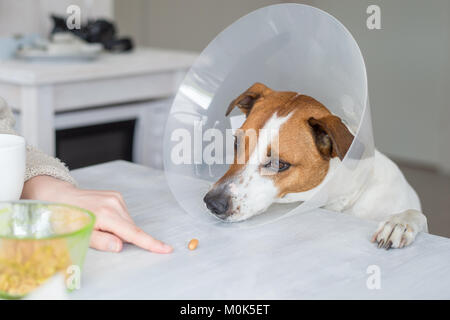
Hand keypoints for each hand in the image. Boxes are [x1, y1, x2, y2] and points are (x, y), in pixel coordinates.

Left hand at [21, 175, 172, 253]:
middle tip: (102, 236)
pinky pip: (124, 215)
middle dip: (123, 237)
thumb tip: (120, 246)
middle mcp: (114, 203)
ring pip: (128, 222)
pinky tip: (103, 219)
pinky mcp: (116, 196)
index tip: (165, 248)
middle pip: (130, 228)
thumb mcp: (79, 233)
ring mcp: (116, 197)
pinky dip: (118, 222)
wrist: (59, 196)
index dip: (150, 243)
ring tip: (99, 226)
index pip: (132, 233)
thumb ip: (100, 241)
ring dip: (120, 229)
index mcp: (106, 214)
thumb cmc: (66, 217)